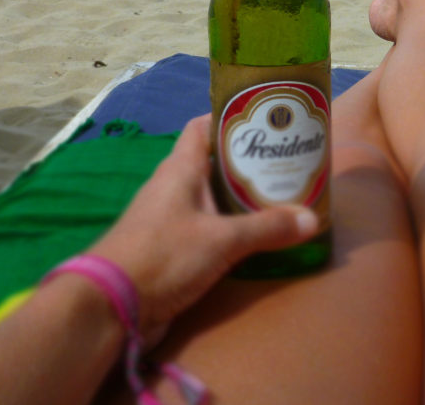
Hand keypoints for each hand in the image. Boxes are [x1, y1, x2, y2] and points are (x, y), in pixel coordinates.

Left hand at [88, 114, 317, 339]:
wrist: (112, 307)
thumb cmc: (164, 255)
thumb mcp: (223, 240)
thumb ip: (267, 228)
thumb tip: (312, 219)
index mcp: (180, 168)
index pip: (203, 127)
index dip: (231, 118)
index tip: (265, 121)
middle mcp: (173, 186)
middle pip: (214, 162)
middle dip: (248, 162)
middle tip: (287, 163)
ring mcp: (169, 218)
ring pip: (211, 196)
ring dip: (240, 197)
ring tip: (280, 196)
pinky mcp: (170, 247)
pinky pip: (206, 226)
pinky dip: (230, 226)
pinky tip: (255, 235)